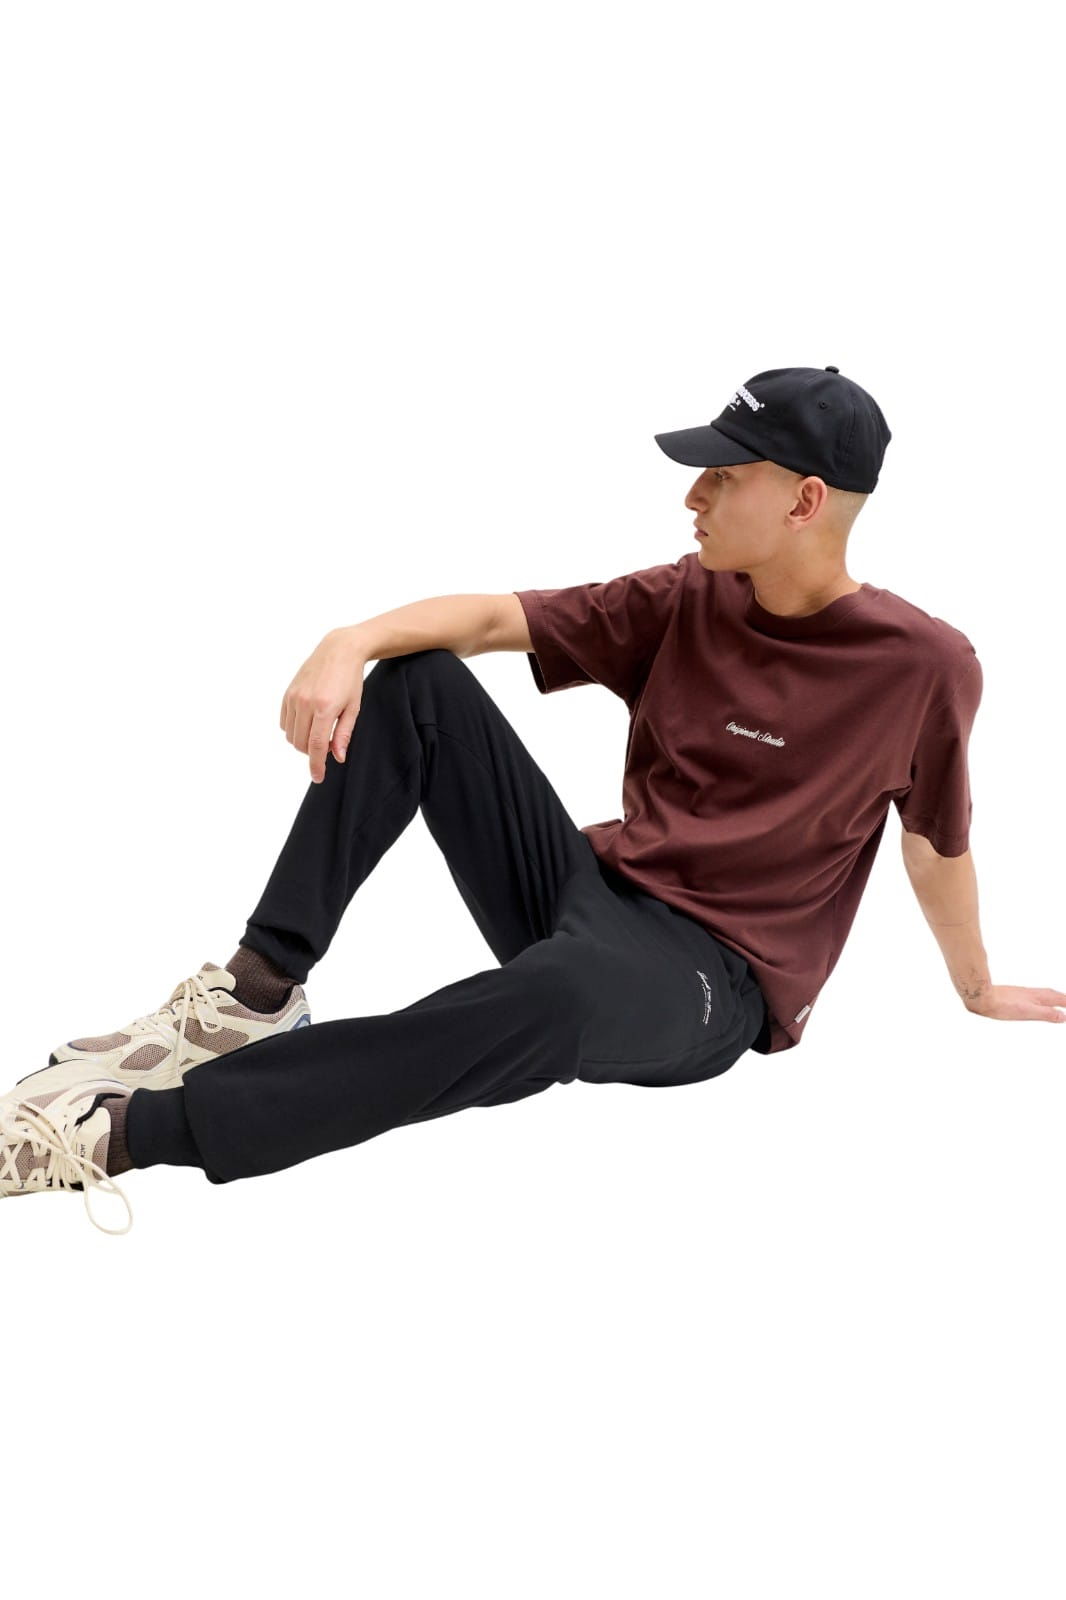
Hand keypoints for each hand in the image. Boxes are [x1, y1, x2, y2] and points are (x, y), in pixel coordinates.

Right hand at [280, 627, 366, 782]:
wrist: (339, 650)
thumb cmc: (351, 680)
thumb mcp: (353, 708)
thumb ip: (343, 734)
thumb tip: (337, 757)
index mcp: (325, 708)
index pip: (315, 746)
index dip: (316, 765)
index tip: (318, 777)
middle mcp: (305, 702)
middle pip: (301, 743)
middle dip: (312, 752)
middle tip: (328, 745)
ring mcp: (294, 697)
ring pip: (290, 735)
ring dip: (302, 741)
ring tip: (319, 731)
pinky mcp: (287, 693)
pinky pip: (284, 722)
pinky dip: (294, 729)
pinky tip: (308, 723)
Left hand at [964, 984, 1065, 1022]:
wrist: (982, 997)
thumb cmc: (1002, 1005)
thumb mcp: (1027, 1012)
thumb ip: (1046, 1013)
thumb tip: (1063, 1016)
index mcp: (1036, 997)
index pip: (1057, 999)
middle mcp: (1030, 993)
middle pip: (1050, 993)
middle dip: (1062, 997)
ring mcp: (1020, 993)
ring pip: (1040, 993)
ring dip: (1051, 996)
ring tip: (1056, 1000)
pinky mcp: (1012, 994)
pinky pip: (1031, 994)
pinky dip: (1039, 997)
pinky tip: (1032, 1000)